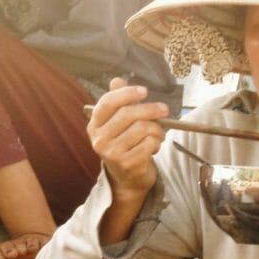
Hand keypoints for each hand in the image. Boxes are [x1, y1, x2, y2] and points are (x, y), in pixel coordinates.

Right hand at [86, 77, 168, 199]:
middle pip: (128, 114)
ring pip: (143, 128)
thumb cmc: (125, 145)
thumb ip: (118, 102)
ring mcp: (112, 153)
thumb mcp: (118, 124)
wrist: (127, 178)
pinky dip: (157, 143)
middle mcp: (99, 139)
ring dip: (157, 130)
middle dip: (151, 109)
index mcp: (94, 125)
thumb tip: (117, 80)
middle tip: (164, 110)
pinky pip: (150, 143)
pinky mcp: (127, 163)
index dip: (127, 94)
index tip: (144, 91)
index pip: (108, 103)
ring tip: (158, 134)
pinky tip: (153, 147)